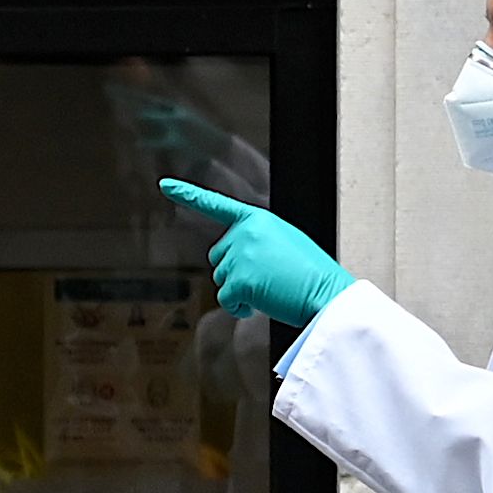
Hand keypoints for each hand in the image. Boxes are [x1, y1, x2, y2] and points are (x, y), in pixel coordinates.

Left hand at [159, 180, 354, 330]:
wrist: (328, 293)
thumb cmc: (311, 273)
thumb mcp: (284, 243)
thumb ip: (255, 242)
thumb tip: (230, 261)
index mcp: (258, 219)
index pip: (217, 204)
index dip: (188, 195)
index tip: (164, 185)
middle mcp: (245, 233)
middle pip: (218, 256)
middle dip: (234, 271)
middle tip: (265, 279)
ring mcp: (241, 255)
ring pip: (221, 279)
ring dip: (239, 290)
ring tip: (270, 290)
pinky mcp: (239, 279)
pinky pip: (225, 299)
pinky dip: (239, 307)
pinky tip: (260, 305)